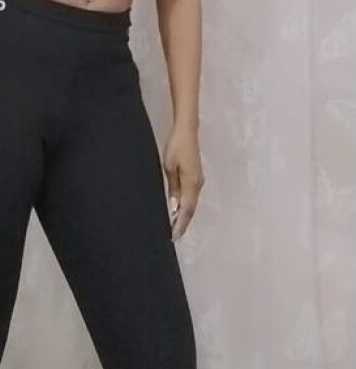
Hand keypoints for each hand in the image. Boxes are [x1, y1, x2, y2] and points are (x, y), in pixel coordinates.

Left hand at [162, 124, 204, 241]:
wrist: (187, 131)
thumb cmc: (176, 147)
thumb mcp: (169, 168)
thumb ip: (173, 188)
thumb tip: (175, 207)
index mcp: (191, 184)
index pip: (186, 210)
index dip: (181, 224)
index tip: (174, 236)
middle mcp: (197, 184)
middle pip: (191, 208)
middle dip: (183, 223)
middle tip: (175, 236)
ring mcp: (198, 180)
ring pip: (192, 202)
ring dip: (185, 215)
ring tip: (176, 226)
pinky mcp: (196, 175)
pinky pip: (192, 195)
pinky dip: (186, 205)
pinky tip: (180, 208)